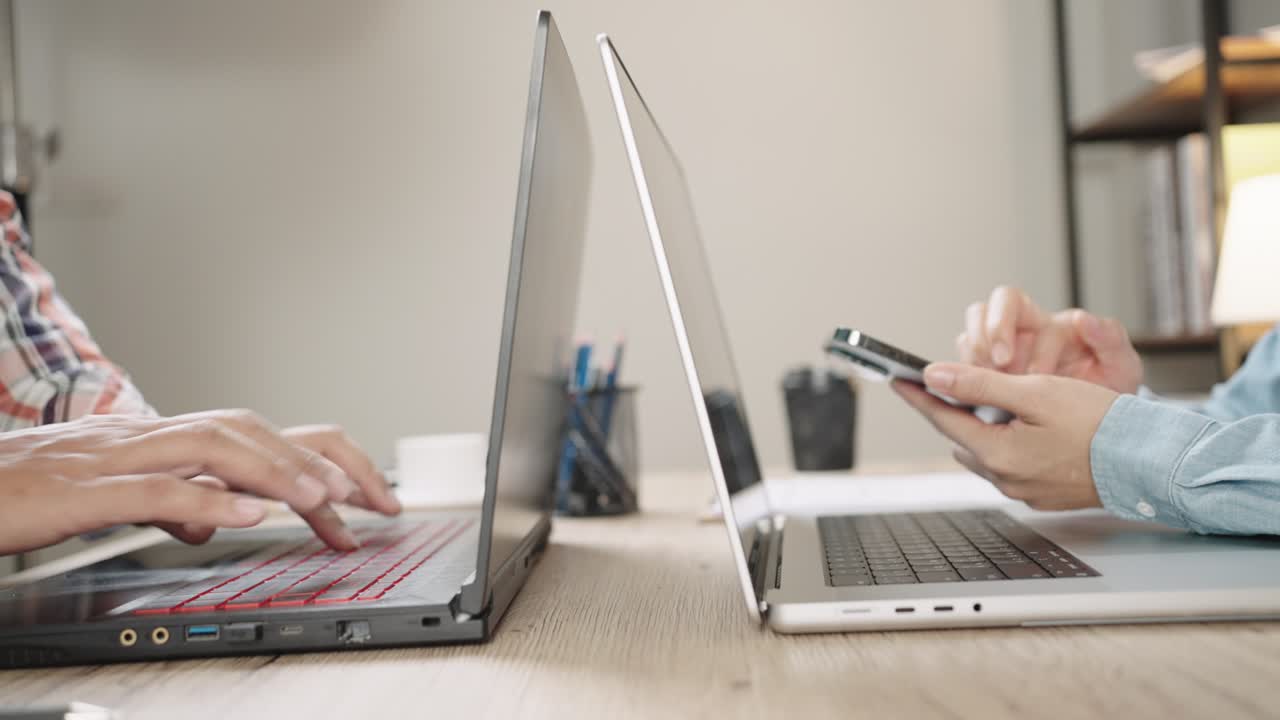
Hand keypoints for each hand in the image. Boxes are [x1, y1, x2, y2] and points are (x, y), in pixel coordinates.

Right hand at [0, 411, 399, 554]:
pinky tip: (249, 515)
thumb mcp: (112, 497)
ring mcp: (114, 457)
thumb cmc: (25, 491)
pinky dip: (208, 498)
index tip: (361, 495)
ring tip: (326, 500)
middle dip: (316, 462)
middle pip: (248, 429)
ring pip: (213, 446)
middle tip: (369, 499)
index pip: (252, 433)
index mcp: (156, 439)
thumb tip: (214, 518)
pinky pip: (155, 488)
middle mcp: (145, 437)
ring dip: (277, 471)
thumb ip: (167, 500)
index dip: (312, 457)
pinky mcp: (83, 490)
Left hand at [892, 363, 1118, 510]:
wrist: (1148, 461)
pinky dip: (1009, 446)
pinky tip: (1028, 429)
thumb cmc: (1100, 424)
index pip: (943, 419)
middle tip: (956, 384)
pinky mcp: (1043, 496)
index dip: (920, 396)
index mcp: (997, 454)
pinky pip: (1011, 467)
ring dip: (985, 430)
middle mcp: (1005, 479)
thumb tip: (936, 376)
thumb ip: (980, 384)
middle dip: (957, 411)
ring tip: (998, 404)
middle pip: (963, 438)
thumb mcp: (1035, 392)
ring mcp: (1024, 491)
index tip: (899, 380)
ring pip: (986, 454)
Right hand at [958, 286, 1143, 393]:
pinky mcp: (991, 378)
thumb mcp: (1122, 367)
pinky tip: (980, 398)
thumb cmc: (1110, 391)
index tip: (1010, 362)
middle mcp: (1021, 333)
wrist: (1102, 427)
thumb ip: (1111, 340)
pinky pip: (965, 367)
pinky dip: (967, 379)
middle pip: (982, 311)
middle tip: (994, 366)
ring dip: (973, 359)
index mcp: (1049, 324)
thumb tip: (1083, 319)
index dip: (1002, 325)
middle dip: (984, 337)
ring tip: (987, 385)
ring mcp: (1003, 354)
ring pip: (970, 336)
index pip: (1011, 303)